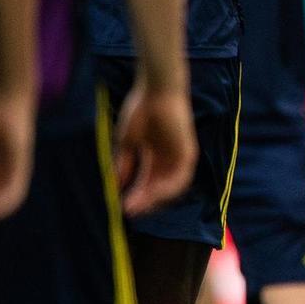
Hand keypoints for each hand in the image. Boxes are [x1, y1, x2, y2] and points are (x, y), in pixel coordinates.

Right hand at [115, 80, 195, 216]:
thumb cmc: (139, 111)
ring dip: (153, 199)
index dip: (135, 196)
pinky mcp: (188, 153)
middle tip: (127, 212)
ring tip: (136, 206)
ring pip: (169, 188)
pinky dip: (167, 188)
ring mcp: (179, 157)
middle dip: (142, 201)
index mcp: (154, 157)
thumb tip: (116, 186)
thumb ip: (124, 165)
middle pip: (158, 189)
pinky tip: (151, 194)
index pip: (146, 184)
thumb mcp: (127, 143)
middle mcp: (168, 160)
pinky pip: (180, 178)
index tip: (121, 207)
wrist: (154, 91)